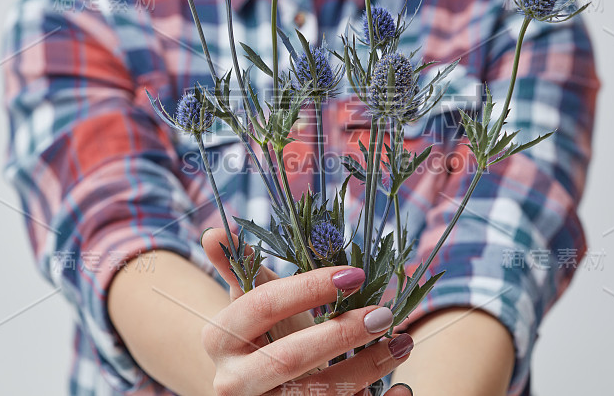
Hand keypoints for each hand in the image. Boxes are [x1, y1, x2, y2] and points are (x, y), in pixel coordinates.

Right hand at [200, 228, 414, 395]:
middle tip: (383, 314)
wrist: (253, 387)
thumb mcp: (249, 301)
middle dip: (341, 334)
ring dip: (367, 369)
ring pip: (318, 395)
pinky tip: (400, 386)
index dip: (309, 288)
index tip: (354, 275)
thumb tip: (212, 233)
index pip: (264, 305)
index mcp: (219, 338)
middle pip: (289, 358)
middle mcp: (233, 382)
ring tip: (400, 343)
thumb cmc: (261, 335)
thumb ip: (236, 268)